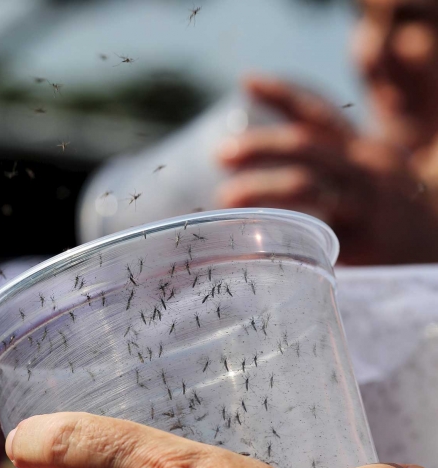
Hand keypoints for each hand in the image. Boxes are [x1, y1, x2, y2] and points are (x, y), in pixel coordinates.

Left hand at [217, 76, 437, 264]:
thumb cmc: (397, 219)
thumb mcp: (372, 181)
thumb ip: (334, 172)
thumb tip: (274, 175)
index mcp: (364, 150)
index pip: (320, 112)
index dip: (282, 94)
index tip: (245, 80)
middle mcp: (367, 166)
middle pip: (304, 143)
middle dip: (258, 145)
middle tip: (220, 154)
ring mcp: (366, 200)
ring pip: (304, 182)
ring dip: (259, 187)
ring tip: (225, 199)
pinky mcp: (363, 237)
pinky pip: (313, 228)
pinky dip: (279, 227)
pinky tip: (257, 234)